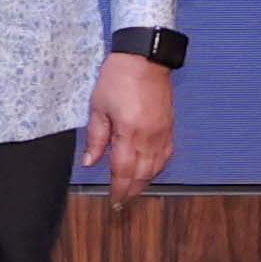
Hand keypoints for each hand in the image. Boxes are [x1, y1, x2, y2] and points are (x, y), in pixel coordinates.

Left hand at [83, 49, 176, 197]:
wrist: (145, 59)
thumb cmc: (117, 78)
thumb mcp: (98, 107)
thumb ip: (96, 137)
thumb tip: (91, 162)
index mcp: (129, 133)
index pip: (124, 171)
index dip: (119, 189)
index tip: (114, 202)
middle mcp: (150, 138)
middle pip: (142, 174)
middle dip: (131, 190)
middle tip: (122, 202)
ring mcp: (163, 134)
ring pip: (156, 168)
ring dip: (144, 182)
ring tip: (133, 190)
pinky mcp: (170, 128)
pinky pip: (166, 156)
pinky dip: (157, 168)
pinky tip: (150, 171)